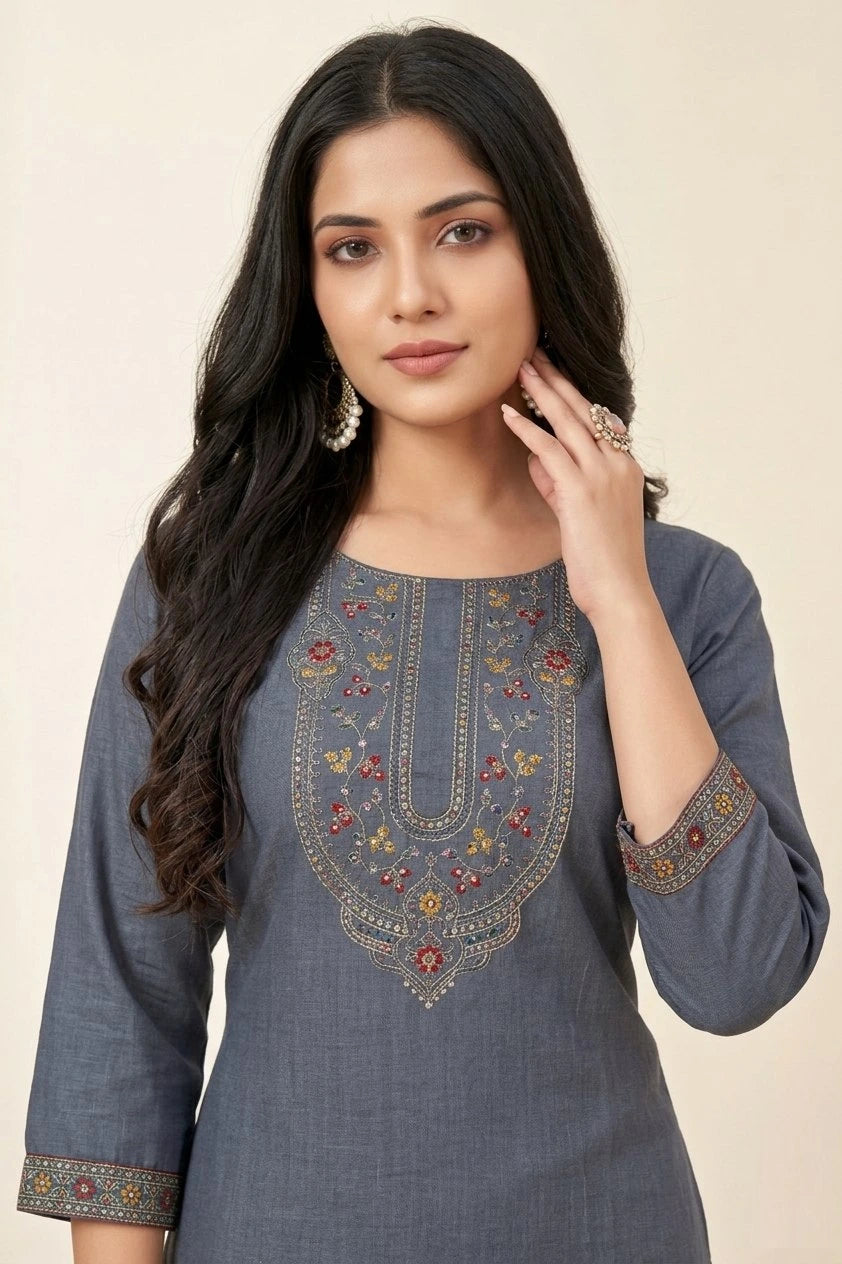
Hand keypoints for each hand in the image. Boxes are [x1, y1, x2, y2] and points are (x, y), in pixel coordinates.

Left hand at [501, 345, 650, 622]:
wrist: (620, 591)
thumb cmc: (603, 561)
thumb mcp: (580, 514)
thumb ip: (560, 483)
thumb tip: (536, 459)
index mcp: (624, 467)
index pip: (598, 420)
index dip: (573, 395)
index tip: (554, 372)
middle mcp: (618, 463)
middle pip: (584, 410)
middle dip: (557, 379)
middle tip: (535, 352)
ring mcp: (602, 474)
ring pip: (569, 421)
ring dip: (542, 391)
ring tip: (521, 367)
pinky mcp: (581, 490)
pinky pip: (550, 450)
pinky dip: (527, 430)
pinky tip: (508, 415)